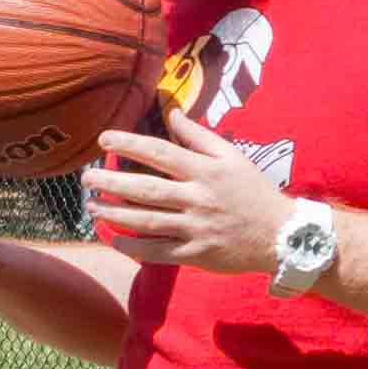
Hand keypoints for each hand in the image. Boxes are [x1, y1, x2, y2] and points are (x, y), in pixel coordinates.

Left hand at [81, 110, 289, 274]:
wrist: (281, 234)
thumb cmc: (253, 191)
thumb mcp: (232, 157)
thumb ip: (199, 136)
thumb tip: (172, 114)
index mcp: (206, 171)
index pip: (161, 153)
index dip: (129, 143)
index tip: (104, 138)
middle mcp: (198, 198)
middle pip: (146, 189)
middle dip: (112, 182)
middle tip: (86, 178)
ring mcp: (196, 228)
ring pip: (147, 221)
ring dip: (115, 214)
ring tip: (92, 206)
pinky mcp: (196, 254)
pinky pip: (158, 252)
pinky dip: (133, 247)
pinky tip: (114, 240)